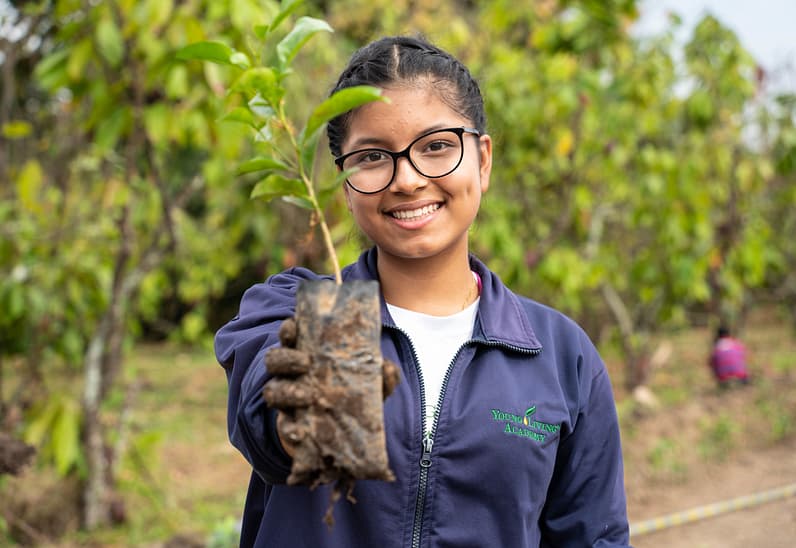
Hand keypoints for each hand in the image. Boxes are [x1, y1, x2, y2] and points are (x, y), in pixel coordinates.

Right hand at [263, 318, 400, 455]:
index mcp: (307, 353)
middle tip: (305, 363)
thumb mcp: (372, 382)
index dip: (287, 330)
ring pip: (271, 390)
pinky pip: (282, 426)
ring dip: (285, 392)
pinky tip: (299, 433)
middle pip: (274, 360)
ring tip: (307, 396)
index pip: (290, 336)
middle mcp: (291, 374)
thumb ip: (382, 375)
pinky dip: (289, 429)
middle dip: (285, 359)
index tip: (293, 328)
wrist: (348, 433)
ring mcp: (287, 399)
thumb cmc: (355, 392)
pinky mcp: (289, 425)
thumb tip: (388, 369)